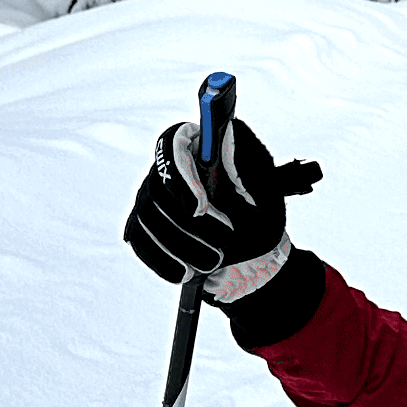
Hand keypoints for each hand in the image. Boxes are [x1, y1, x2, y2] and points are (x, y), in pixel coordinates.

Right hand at [123, 112, 322, 291]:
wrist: (253, 260)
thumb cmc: (264, 220)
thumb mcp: (266, 193)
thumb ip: (245, 165)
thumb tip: (225, 134)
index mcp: (205, 144)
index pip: (174, 142)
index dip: (182, 175)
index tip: (202, 208)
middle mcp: (173, 165)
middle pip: (158, 185)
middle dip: (190, 222)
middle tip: (224, 241)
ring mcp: (154, 193)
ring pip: (147, 215)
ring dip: (180, 245)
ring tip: (214, 261)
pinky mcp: (145, 223)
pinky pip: (140, 239)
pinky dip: (163, 260)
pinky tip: (186, 271)